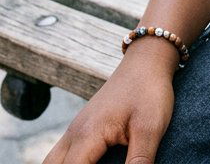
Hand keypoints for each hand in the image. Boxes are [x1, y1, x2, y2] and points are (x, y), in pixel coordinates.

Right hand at [42, 45, 175, 162]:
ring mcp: (75, 129)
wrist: (147, 61)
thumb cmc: (149, 92)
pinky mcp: (81, 128)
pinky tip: (88, 161)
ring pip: (53, 160)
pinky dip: (67, 163)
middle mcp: (74, 133)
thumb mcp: (151, 128)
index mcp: (88, 135)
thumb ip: (140, 161)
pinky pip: (62, 153)